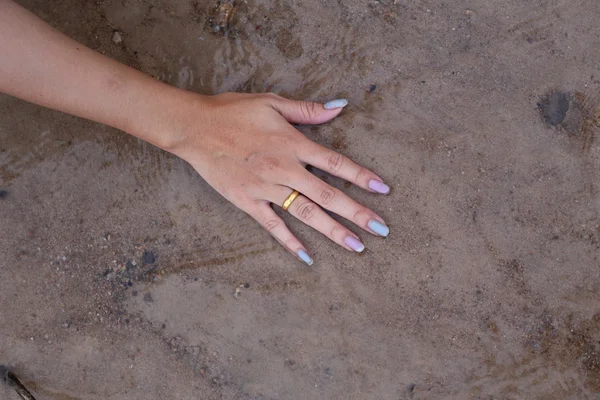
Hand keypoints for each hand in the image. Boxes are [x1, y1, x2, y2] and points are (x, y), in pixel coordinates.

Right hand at [168, 92, 389, 264]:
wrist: (194, 127)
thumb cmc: (233, 111)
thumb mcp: (272, 102)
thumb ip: (308, 109)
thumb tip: (340, 106)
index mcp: (293, 144)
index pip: (335, 162)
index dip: (361, 176)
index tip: (383, 189)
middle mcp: (284, 169)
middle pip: (327, 194)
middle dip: (356, 212)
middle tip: (381, 229)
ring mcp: (265, 188)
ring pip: (305, 213)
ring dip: (332, 230)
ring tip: (357, 246)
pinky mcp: (247, 201)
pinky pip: (272, 225)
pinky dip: (289, 241)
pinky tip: (307, 256)